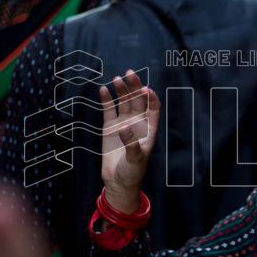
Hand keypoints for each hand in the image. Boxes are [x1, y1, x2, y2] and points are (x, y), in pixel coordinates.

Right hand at [98, 70, 160, 212]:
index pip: (153, 108)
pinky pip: (108, 110)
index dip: (151, 98)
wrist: (117, 182)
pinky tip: (103, 89)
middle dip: (135, 87)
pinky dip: (106, 99)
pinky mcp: (109, 127)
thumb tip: (125, 127)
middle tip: (130, 74)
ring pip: (123, 102)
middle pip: (137, 100)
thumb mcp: (135, 160)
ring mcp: (123, 124)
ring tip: (117, 79)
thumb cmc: (132, 172)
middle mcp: (137, 123)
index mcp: (148, 130)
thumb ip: (131, 144)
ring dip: (121, 90)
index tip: (146, 90)